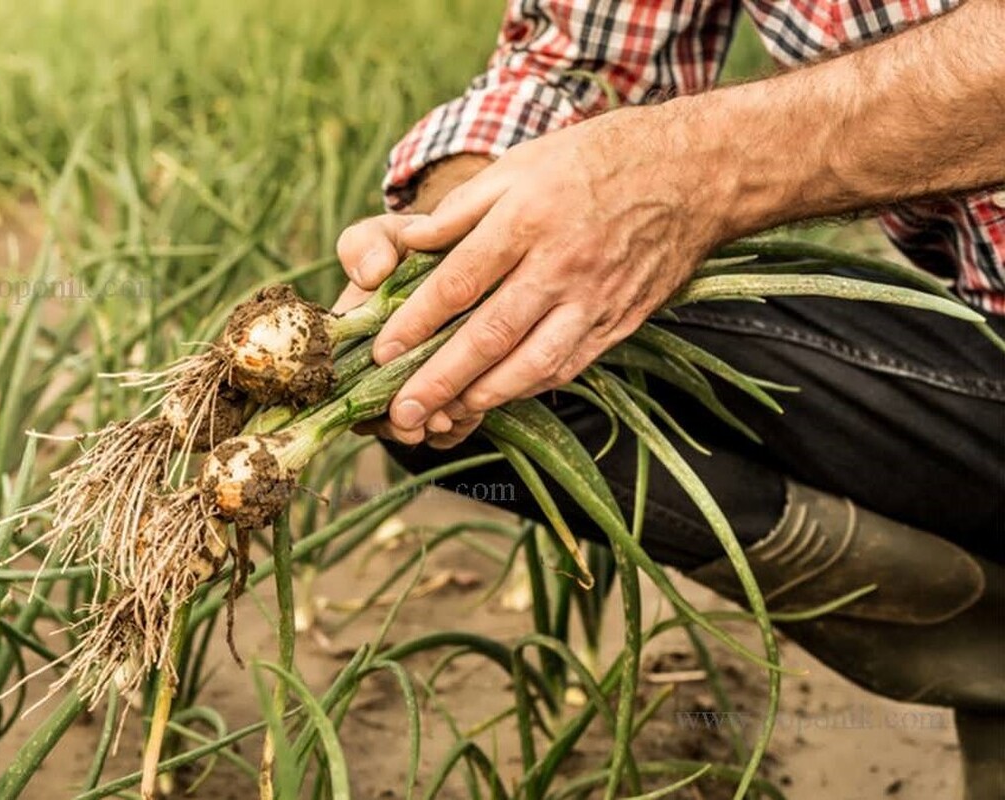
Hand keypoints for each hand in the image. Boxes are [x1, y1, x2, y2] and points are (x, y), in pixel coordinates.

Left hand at [341, 103, 732, 445]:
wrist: (694, 172)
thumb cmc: (596, 160)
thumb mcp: (522, 163)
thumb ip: (463, 208)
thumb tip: (409, 243)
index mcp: (528, 218)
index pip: (460, 280)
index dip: (417, 321)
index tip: (382, 351)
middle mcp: (561, 265)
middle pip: (490, 333)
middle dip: (440, 378)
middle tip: (401, 411)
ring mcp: (595, 299)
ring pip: (532, 362)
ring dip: (485, 395)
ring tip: (445, 415)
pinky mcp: (620, 321)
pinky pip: (569, 365)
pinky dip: (530, 386)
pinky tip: (500, 395)